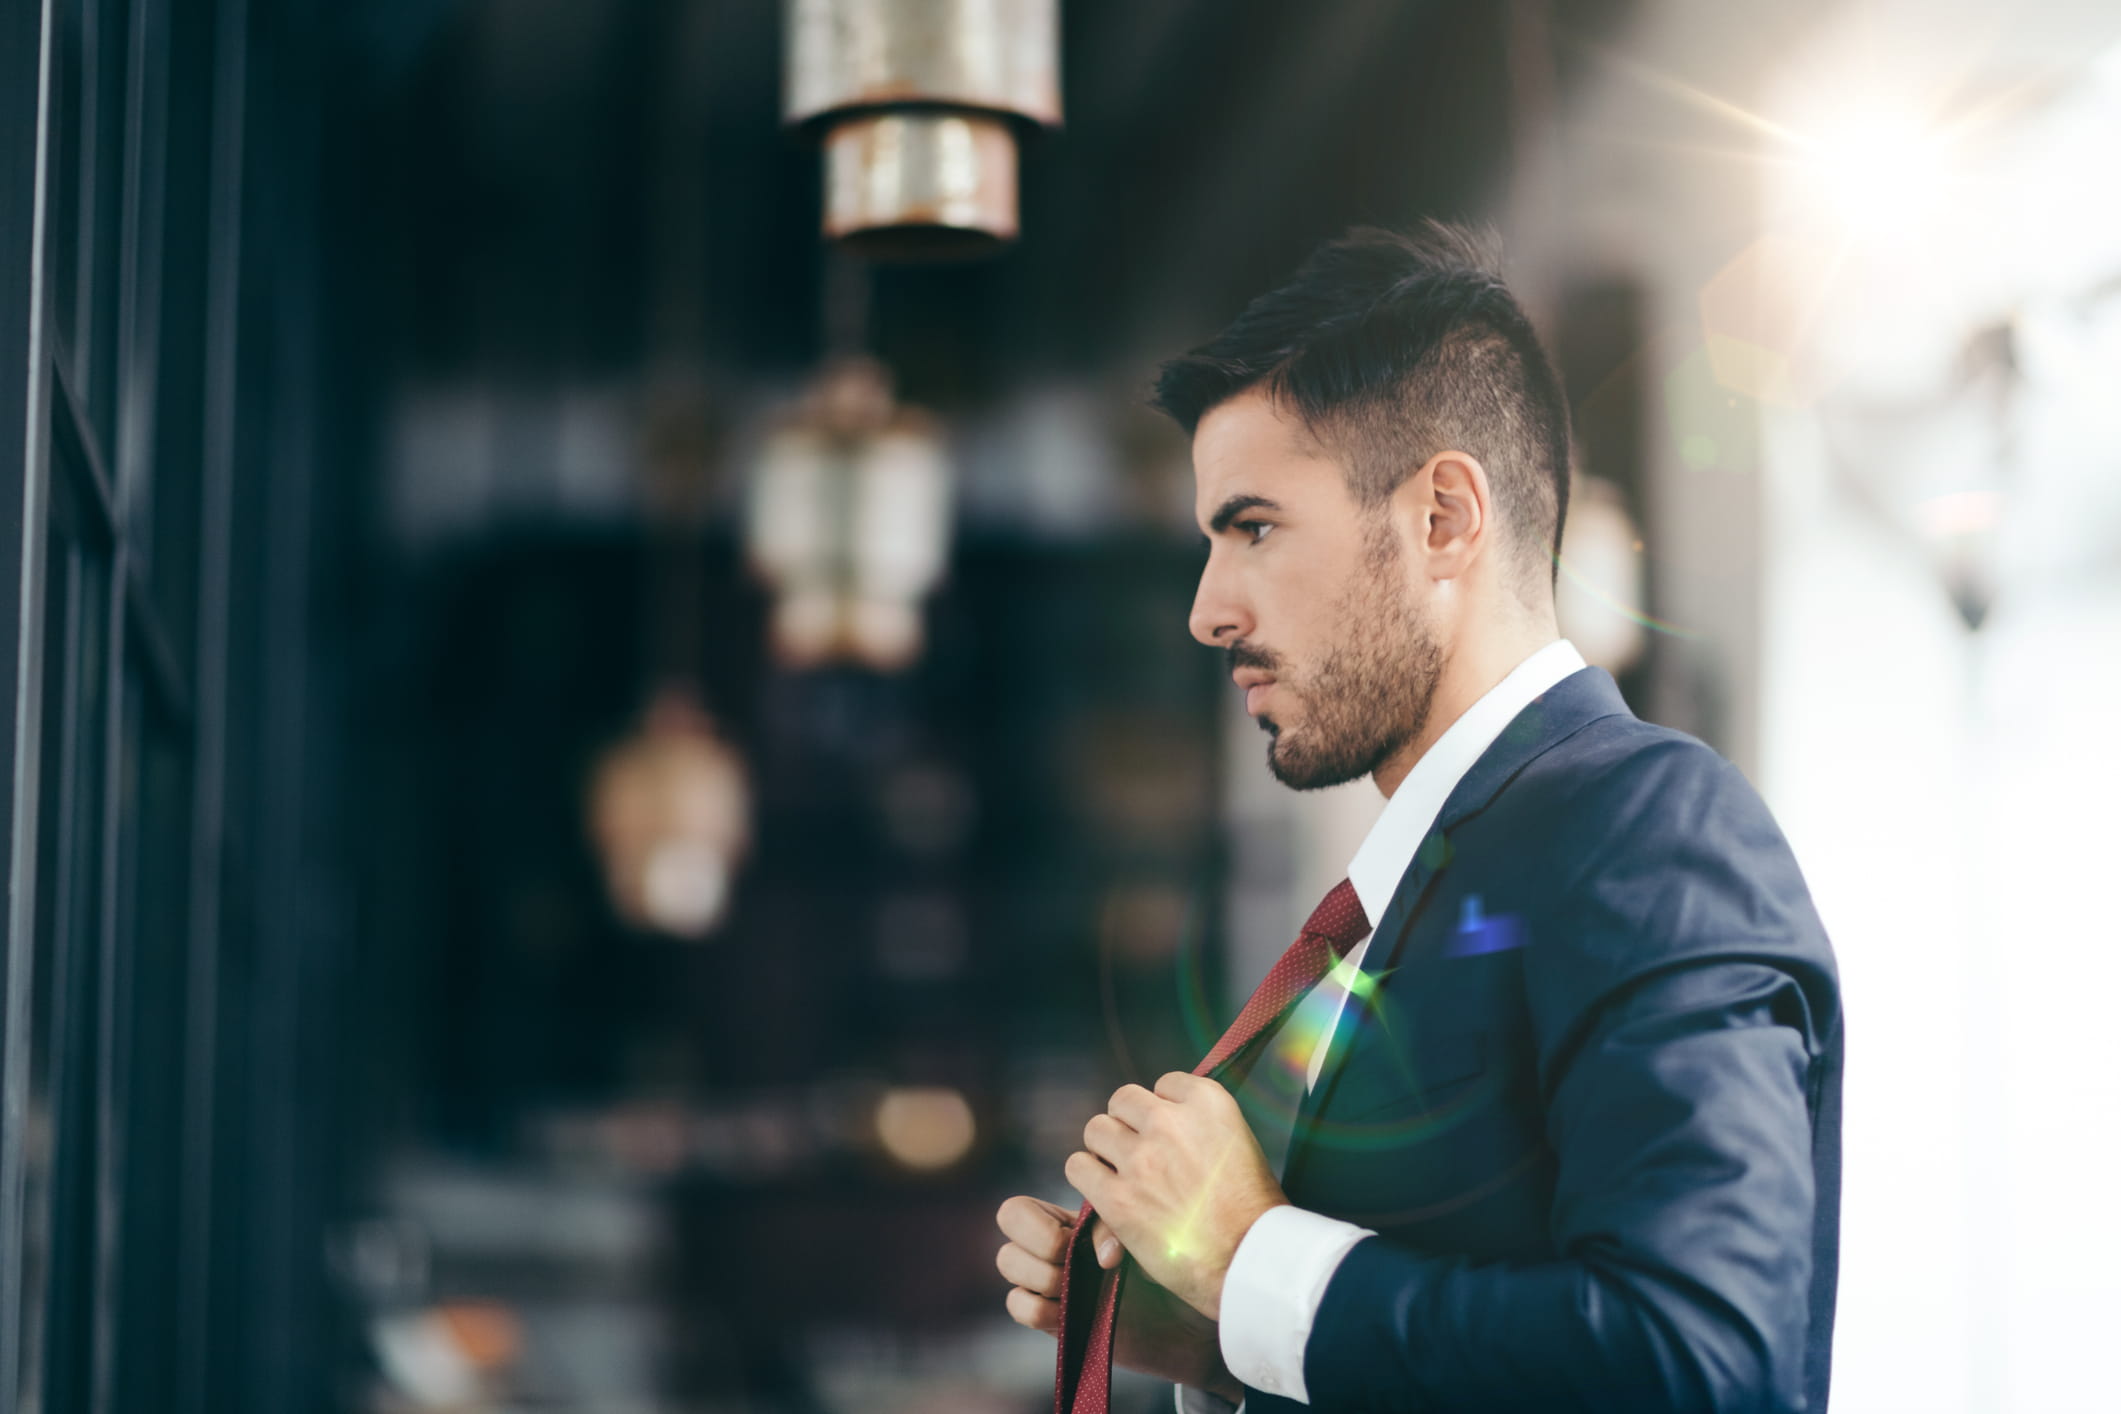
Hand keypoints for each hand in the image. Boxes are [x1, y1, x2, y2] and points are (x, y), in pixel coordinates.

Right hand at [994, 1194, 1241, 1399]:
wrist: (1187, 1318)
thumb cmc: (1171, 1266)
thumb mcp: (1146, 1235)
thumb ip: (1119, 1228)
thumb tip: (1103, 1256)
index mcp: (1067, 1219)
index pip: (1021, 1205)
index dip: (1046, 1224)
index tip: (1091, 1245)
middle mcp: (1050, 1246)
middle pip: (1008, 1222)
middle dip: (1043, 1244)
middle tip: (1080, 1264)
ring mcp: (1048, 1282)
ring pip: (1007, 1261)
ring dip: (1044, 1275)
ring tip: (1082, 1289)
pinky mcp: (1053, 1319)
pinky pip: (1018, 1305)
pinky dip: (1042, 1308)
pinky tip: (1075, 1312)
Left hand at [1065, 1072, 1287, 1320]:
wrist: (1251, 1261)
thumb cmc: (1253, 1213)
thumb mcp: (1239, 1147)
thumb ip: (1196, 1129)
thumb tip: (1153, 1130)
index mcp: (1209, 1102)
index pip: (1165, 1085)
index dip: (1164, 1112)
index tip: (1171, 1136)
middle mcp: (1170, 1121)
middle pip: (1123, 1101)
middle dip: (1128, 1126)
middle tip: (1140, 1155)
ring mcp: (1141, 1158)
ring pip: (1096, 1130)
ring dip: (1104, 1150)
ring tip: (1121, 1174)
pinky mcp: (1119, 1197)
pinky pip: (1078, 1167)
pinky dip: (1087, 1179)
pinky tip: (1104, 1194)